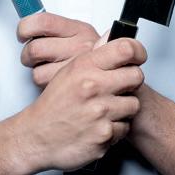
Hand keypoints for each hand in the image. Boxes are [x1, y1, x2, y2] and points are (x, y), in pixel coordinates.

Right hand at [15, 38, 146, 171]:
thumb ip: (93, 55)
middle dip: (130, 83)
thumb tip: (111, 37)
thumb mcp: (68, 72)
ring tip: (106, 110)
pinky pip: (125, 128)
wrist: (37, 137)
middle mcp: (93, 87)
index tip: (137, 57)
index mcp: (84, 67)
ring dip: (123, 109)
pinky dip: (116, 129)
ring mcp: (99, 112)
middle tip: (118, 88)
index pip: (125, 49)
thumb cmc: (53, 106)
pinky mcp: (104, 135)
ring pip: (133, 104)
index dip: (137, 52)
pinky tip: (100, 125)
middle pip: (136, 76)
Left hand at [17, 12, 100, 87]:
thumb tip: (26, 25)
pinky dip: (43, 83)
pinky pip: (43, 84)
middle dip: (27, 54)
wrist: (118, 71)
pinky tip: (53, 79)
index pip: (43, 22)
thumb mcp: (78, 33)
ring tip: (46, 68)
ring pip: (36, 71)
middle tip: (32, 55)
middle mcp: (80, 46)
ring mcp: (76, 68)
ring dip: (36, 71)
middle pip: (35, 48)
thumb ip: (54, 27)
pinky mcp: (71, 87)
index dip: (25, 28)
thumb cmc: (90, 53)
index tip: (23, 33)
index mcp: (78, 29)